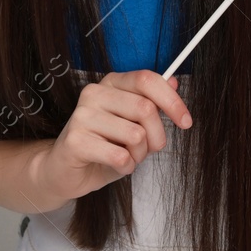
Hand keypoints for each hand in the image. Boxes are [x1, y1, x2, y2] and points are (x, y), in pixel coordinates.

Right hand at [31, 71, 191, 203]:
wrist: (65, 170)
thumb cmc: (103, 145)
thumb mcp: (133, 123)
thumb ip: (152, 102)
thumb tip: (174, 80)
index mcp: (110, 83)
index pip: (147, 80)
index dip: (172, 101)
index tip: (186, 122)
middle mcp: (94, 93)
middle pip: (146, 108)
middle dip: (157, 137)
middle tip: (147, 149)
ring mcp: (82, 116)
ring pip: (135, 135)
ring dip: (139, 155)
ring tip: (125, 156)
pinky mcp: (76, 141)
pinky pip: (120, 156)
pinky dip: (126, 167)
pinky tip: (114, 165)